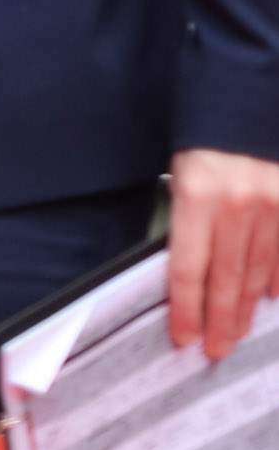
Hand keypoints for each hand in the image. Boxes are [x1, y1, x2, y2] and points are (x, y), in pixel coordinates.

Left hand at [166, 146, 278, 359]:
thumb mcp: (180, 174)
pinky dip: (277, 279)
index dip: (185, 311)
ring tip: (238, 332)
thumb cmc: (205, 138)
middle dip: (219, 321)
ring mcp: (270, 205)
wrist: (243, 99)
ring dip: (246, 307)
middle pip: (224, 280)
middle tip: (215, 350)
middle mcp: (235, 205)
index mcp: (196, 197)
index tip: (183, 338)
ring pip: (257, 271)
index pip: (186, 271)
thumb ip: (185, 221)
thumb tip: (187, 275)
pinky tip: (270, 299)